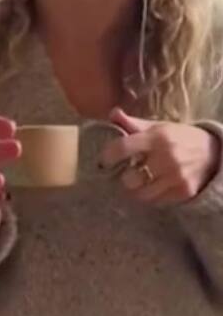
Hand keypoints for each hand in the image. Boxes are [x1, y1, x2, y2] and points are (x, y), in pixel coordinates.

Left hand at [99, 108, 220, 204]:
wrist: (213, 153)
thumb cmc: (179, 138)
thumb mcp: (159, 127)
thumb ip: (133, 124)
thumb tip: (112, 113)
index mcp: (158, 137)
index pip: (122, 148)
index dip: (107, 157)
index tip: (103, 162)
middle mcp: (167, 157)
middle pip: (129, 179)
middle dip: (124, 177)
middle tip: (125, 174)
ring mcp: (176, 177)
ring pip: (141, 194)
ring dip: (136, 190)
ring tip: (138, 182)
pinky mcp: (184, 192)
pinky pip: (156, 201)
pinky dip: (151, 196)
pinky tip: (154, 187)